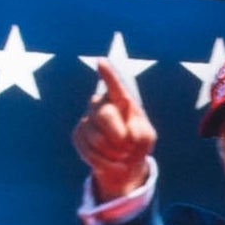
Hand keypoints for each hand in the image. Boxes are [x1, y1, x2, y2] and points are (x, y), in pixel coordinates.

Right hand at [74, 60, 158, 195]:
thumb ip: (140, 133)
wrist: (121, 159)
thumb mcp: (146, 137)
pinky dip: (106, 162)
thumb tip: (126, 135)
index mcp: (120, 99)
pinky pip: (90, 152)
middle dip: (119, 136)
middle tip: (128, 147)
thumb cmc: (136, 141)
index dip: (108, 74)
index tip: (101, 61)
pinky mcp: (78, 135)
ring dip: (114, 153)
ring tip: (123, 155)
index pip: (114, 85)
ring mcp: (87, 118)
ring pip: (97, 138)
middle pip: (104, 115)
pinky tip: (114, 163)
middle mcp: (101, 104)